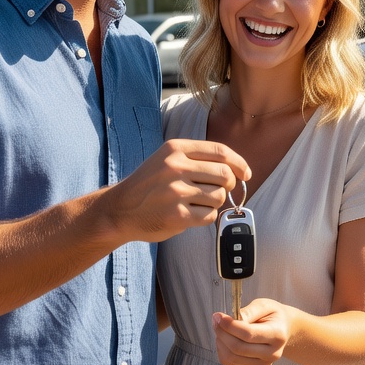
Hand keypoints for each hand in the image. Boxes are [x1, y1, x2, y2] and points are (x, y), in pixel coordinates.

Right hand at [110, 139, 249, 241]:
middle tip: (218, 191)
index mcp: (175, 148)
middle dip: (228, 185)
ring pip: (219, 196)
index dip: (239, 163)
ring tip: (197, 202)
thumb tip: (237, 170)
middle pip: (224, 174)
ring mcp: (176, 192)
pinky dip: (206, 217)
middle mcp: (175, 167)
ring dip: (214, 202)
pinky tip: (191, 214)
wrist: (119, 209)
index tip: (245, 173)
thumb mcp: (166, 159)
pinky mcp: (177, 215)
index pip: (220, 152)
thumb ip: (197, 159)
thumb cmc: (149, 185)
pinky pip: (209, 215)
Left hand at [213, 298, 292, 364]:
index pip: (248, 334)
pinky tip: (224, 340)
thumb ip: (249, 311)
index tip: (218, 316)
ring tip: (220, 329)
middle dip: (222, 333)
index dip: (230, 325)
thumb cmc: (272, 315)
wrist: (282, 329)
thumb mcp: (265, 305)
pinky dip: (222, 351)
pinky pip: (231, 364)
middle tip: (215, 320)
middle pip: (238, 348)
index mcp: (277, 335)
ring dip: (220, 342)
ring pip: (232, 358)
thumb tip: (232, 319)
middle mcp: (273, 354)